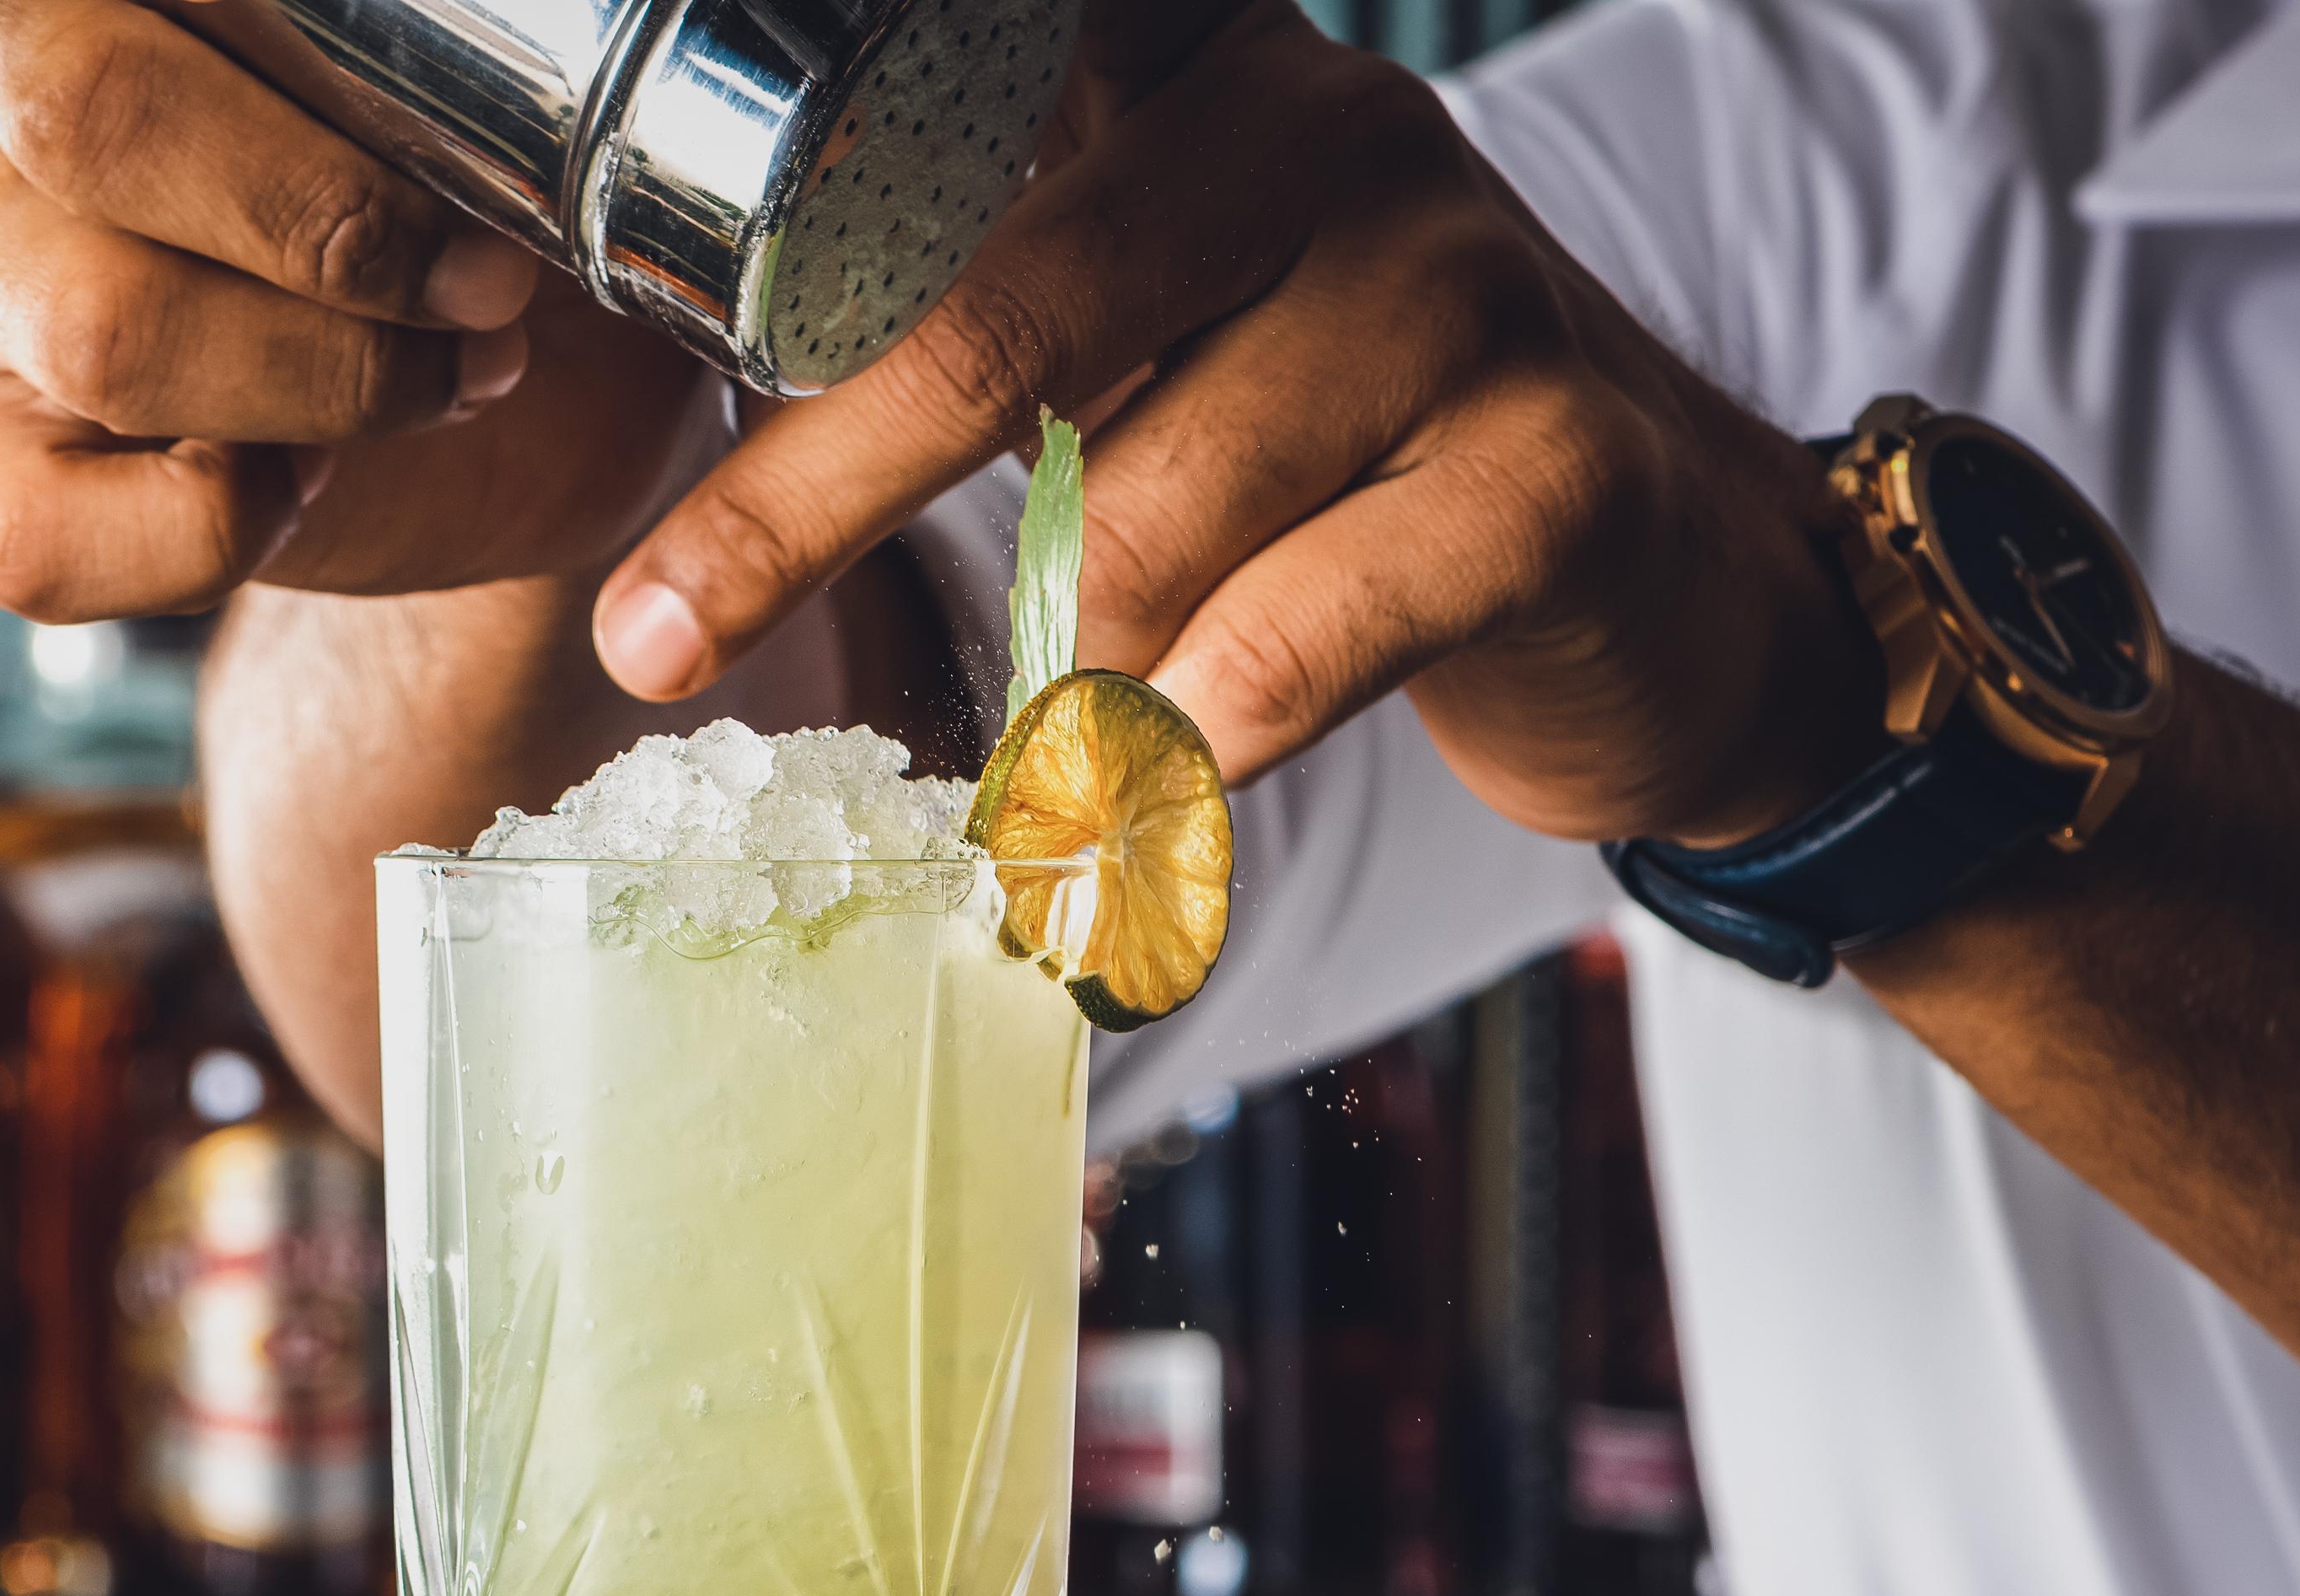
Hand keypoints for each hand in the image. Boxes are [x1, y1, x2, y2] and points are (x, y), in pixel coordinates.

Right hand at [0, 0, 724, 617]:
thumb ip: (456, 59)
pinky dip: (203, 538)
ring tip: (441, 382)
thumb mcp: (512, 99)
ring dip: (321, 383)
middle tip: (485, 295)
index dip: (322, 98)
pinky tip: (300, 487)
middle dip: (328, 227)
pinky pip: (30, 536)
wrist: (532, 398)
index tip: (481, 177)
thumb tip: (507, 76)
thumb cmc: (506, 210)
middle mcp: (7, 84)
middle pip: (87, 120)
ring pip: (97, 329)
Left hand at [591, 0, 1882, 846]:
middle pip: (998, 330)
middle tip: (653, 636)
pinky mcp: (1556, 466)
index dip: (784, 266)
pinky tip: (1165, 805)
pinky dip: (1198, 747)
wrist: (1662, 581)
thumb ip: (986, 345)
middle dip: (800, 501)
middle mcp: (1329, 136)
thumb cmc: (1347, 479)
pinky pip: (1291, 636)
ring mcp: (1459, 288)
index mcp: (1200, 87)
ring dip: (1067, 678)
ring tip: (1069, 749)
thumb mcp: (1160, 356)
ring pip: (1140, 525)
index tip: (637, 432)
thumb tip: (694, 505)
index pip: (946, 140)